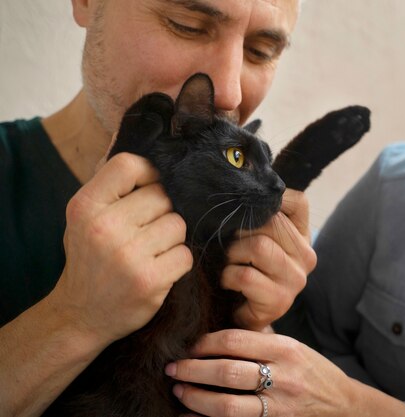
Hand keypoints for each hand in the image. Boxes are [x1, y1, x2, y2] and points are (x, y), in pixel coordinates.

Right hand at [47, 153, 192, 344]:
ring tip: (152, 251)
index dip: (150, 173)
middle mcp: (104, 227)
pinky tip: (160, 269)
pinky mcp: (149, 280)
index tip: (151, 189)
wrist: (80, 315)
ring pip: (179, 224)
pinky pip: (185, 254)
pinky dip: (178, 261)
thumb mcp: (86, 217)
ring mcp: (128, 255)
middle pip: (163, 196)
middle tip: (148, 231)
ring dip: (173, 238)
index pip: (130, 165)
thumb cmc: (90, 258)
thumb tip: (134, 141)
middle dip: (163, 212)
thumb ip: (110, 185)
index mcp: (86, 206)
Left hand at [165, 329, 357, 416]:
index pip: (236, 340)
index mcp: (285, 348)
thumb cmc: (312, 371)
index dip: (206, 342)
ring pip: (229, 405)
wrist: (343, 404)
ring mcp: (280, 406)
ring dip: (197, 398)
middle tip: (172, 368)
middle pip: (228, 372)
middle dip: (193, 369)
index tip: (190, 345)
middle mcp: (283, 376)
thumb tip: (222, 323)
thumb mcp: (294, 346)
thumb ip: (262, 337)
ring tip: (179, 391)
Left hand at [222, 189, 316, 330]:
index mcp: (303, 236)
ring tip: (230, 263)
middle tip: (231, 245)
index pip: (298, 202)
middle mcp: (306, 256)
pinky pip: (246, 276)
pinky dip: (228, 276)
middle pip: (271, 222)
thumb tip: (242, 183)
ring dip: (233, 254)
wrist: (242, 316)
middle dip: (241, 231)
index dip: (269, 202)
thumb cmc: (246, 269)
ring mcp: (296, 280)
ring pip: (258, 247)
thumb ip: (259, 215)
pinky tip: (229, 282)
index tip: (248, 213)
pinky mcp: (280, 301)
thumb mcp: (256, 237)